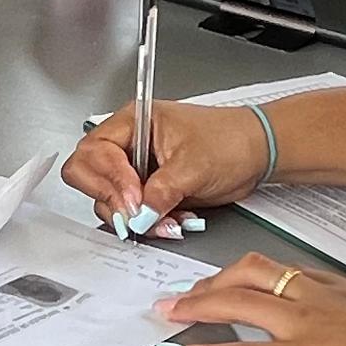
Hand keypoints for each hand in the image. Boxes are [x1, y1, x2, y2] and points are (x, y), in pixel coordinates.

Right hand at [64, 98, 274, 234]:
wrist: (257, 153)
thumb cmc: (230, 140)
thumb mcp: (194, 166)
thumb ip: (162, 191)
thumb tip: (139, 214)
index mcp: (133, 123)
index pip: (94, 151)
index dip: (110, 178)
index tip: (135, 197)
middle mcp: (128, 145)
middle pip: (88, 175)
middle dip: (112, 200)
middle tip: (137, 215)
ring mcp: (135, 169)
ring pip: (109, 200)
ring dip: (134, 217)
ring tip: (166, 220)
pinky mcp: (147, 191)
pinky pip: (132, 213)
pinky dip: (148, 222)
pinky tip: (172, 220)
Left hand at [155, 253, 345, 345]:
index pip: (296, 274)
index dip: (263, 276)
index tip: (243, 281)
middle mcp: (325, 299)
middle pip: (257, 273)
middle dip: (218, 280)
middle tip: (191, 291)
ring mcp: (310, 326)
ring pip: (238, 303)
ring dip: (198, 306)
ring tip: (169, 312)